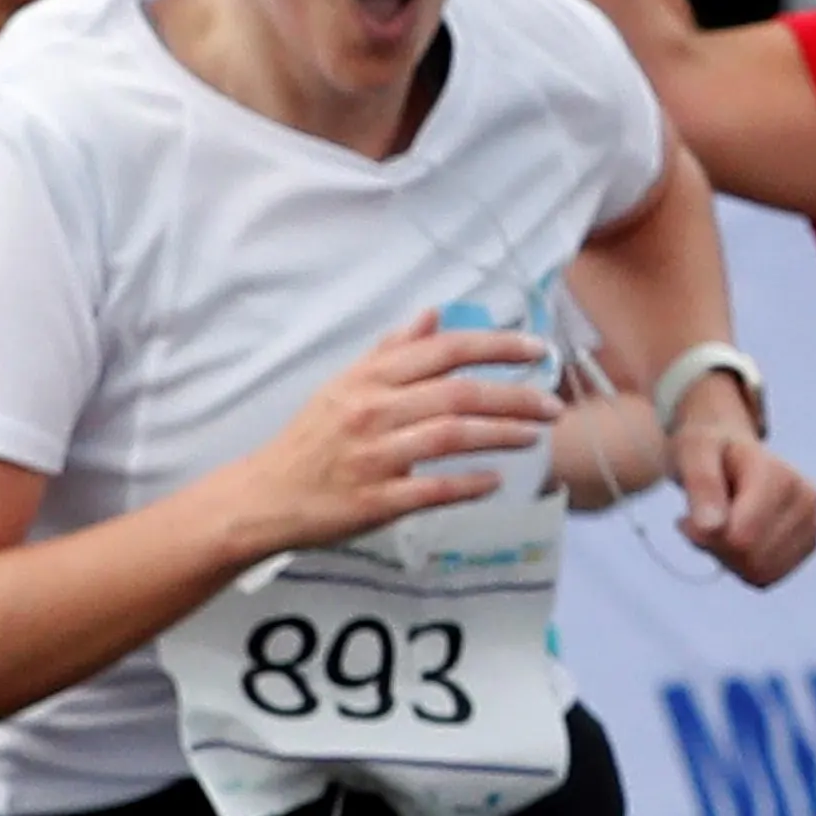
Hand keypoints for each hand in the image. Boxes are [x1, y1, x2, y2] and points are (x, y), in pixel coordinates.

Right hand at [217, 313, 558, 560]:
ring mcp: (374, 457)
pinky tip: (496, 481)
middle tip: (552, 403)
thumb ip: (392, 351)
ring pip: (451, 435)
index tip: (537, 349)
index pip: (444, 350)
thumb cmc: (310, 440)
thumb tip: (433, 315)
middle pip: (458, 393)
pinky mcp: (374, 500)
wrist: (263, 497)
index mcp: (369, 380)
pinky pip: (432, 490)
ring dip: (501, 433)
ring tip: (535, 434)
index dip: (497, 346)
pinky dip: (469, 485)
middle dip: (514, 395)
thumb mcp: (344, 386)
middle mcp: (372, 412)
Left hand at [668, 412, 815, 585]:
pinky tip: (736, 539)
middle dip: (715, 549)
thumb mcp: (693, 454)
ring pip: (760, 573)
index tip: (685, 517)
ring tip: (719, 527)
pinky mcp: (810, 541)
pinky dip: (743, 566)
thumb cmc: (708, 449)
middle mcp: (807, 499)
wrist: (732, 449)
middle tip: (699, 522)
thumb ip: (702, 486)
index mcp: (780, 476)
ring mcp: (814, 521)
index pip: (740, 539)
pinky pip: (768, 577)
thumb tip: (711, 529)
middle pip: (750, 558)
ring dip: (727, 559)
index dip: (703, 536)